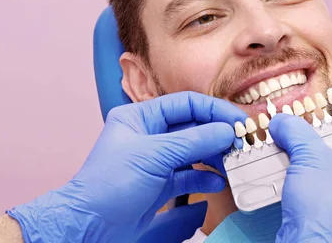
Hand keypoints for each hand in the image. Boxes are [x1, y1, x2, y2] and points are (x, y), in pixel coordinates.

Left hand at [7, 92, 245, 241]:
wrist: (90, 227)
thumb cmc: (111, 185)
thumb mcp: (154, 156)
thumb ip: (193, 141)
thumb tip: (227, 131)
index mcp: (140, 117)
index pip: (185, 104)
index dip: (213, 109)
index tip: (238, 120)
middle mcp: (149, 135)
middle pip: (192, 126)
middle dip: (217, 133)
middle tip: (242, 142)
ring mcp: (155, 160)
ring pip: (193, 151)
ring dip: (214, 156)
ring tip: (234, 161)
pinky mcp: (160, 185)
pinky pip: (189, 176)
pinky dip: (205, 179)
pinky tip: (218, 182)